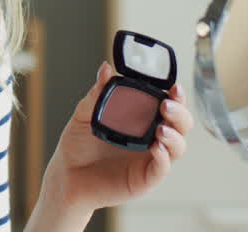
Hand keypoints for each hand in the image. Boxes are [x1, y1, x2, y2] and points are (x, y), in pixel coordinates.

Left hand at [39, 61, 193, 216]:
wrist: (66, 174)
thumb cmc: (78, 144)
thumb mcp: (85, 114)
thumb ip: (97, 93)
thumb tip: (106, 68)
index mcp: (142, 118)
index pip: (169, 104)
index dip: (176, 95)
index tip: (174, 86)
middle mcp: (152, 137)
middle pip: (181, 124)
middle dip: (179, 113)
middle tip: (166, 105)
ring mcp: (151, 158)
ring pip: (178, 147)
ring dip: (174, 136)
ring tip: (161, 129)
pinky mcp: (145, 178)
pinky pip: (161, 169)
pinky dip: (163, 158)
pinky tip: (156, 148)